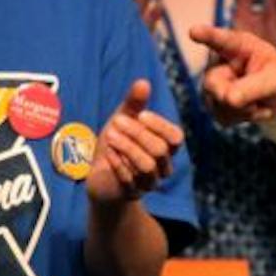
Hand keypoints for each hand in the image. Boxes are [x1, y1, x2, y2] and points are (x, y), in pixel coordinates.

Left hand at [87, 79, 185, 203]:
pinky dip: (117, 162)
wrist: (100, 177)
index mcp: (166, 148)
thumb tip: (143, 82)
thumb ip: (134, 104)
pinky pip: (129, 179)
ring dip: (127, 147)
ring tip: (110, 135)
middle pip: (160, 150)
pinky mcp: (131, 193)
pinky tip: (107, 152)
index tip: (140, 114)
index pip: (176, 138)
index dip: (160, 125)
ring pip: (147, 165)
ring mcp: (148, 182)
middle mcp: (162, 167)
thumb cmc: (116, 146)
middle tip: (116, 121)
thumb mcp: (123, 120)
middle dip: (137, 133)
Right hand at [189, 23, 275, 124]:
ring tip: (259, 102)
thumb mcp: (275, 78)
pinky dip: (242, 118)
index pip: (220, 40)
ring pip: (217, 104)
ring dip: (243, 110)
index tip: (194, 31)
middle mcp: (221, 63)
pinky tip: (253, 109)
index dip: (206, 35)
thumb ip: (253, 87)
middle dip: (231, 98)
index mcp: (238, 46)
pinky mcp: (215, 103)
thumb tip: (228, 99)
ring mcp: (215, 84)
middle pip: (212, 83)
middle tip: (252, 105)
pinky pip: (223, 117)